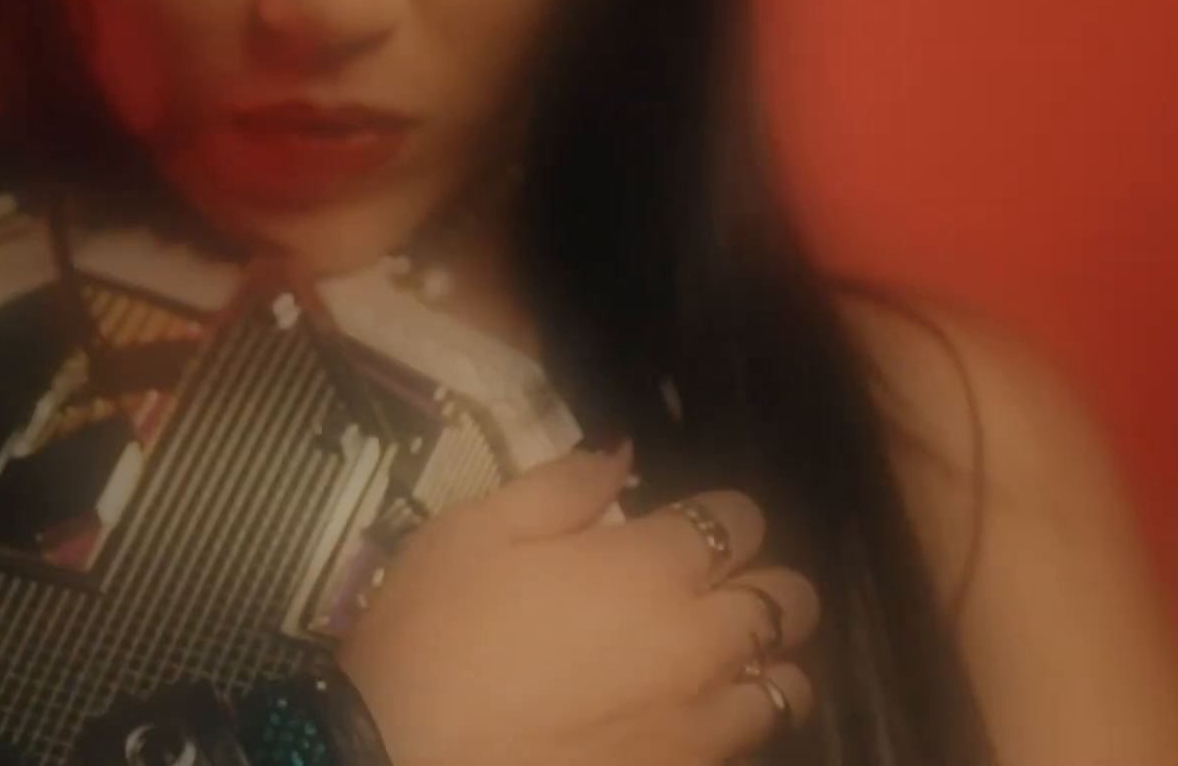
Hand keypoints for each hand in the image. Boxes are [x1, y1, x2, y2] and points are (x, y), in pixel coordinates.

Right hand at [335, 443, 819, 765]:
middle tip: (712, 593)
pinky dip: (731, 728)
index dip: (717, 518)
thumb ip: (558, 487)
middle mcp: (697, 643)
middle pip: (788, 603)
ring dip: (760, 666)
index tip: (684, 529)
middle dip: (760, 587)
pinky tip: (682, 723)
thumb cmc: (430, 638)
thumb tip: (622, 454)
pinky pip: (748, 748)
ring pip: (788, 686)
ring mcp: (700, 725)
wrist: (400, 759)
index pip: (740, 520)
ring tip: (711, 668)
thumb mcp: (469, 533)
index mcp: (648, 567)